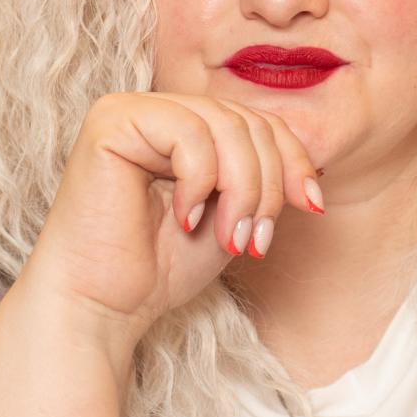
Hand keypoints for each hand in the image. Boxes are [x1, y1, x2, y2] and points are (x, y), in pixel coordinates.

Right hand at [19, 90, 323, 350]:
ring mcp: (130, 110)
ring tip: (230, 238)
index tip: (310, 206)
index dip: (293, 160)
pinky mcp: (111, 122)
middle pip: (246, 121)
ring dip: (242, 189)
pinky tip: (183, 219)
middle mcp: (155, 109)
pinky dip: (200, 182)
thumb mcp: (232, 216)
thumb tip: (313, 170)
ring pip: (224, 124)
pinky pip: (187, 133)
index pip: (257, 120)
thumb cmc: (160, 268)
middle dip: (267, 185)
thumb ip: (262, 181)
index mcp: (183, 126)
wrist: (103, 307)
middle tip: (254, 240)